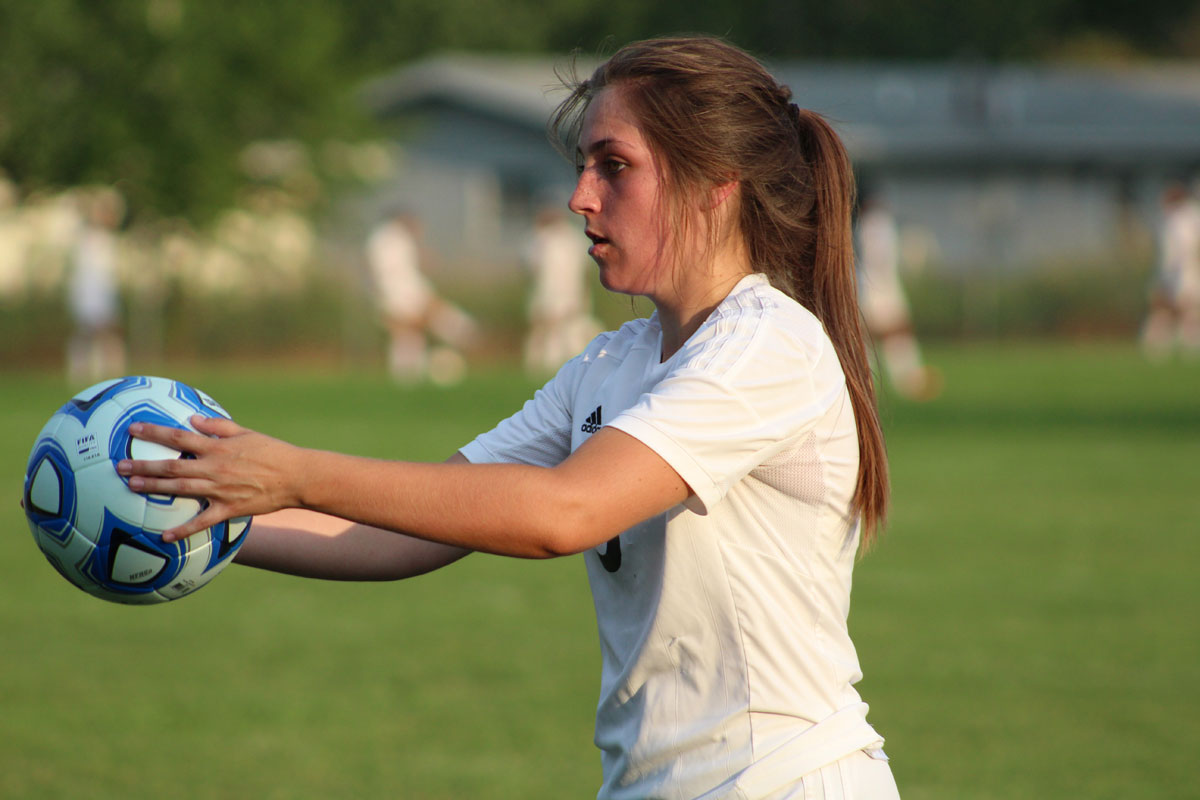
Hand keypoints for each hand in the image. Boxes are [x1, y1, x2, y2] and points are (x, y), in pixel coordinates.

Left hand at [117, 416, 301, 542]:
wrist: (297, 477)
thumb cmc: (273, 451)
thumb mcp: (247, 433)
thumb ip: (218, 426)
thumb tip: (193, 420)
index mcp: (218, 447)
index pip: (180, 437)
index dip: (155, 433)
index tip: (134, 429)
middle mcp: (215, 468)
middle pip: (172, 466)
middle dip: (144, 465)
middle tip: (120, 466)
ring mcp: (220, 490)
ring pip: (180, 489)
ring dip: (154, 488)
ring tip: (131, 486)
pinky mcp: (229, 509)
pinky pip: (202, 521)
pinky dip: (183, 529)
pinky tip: (164, 536)